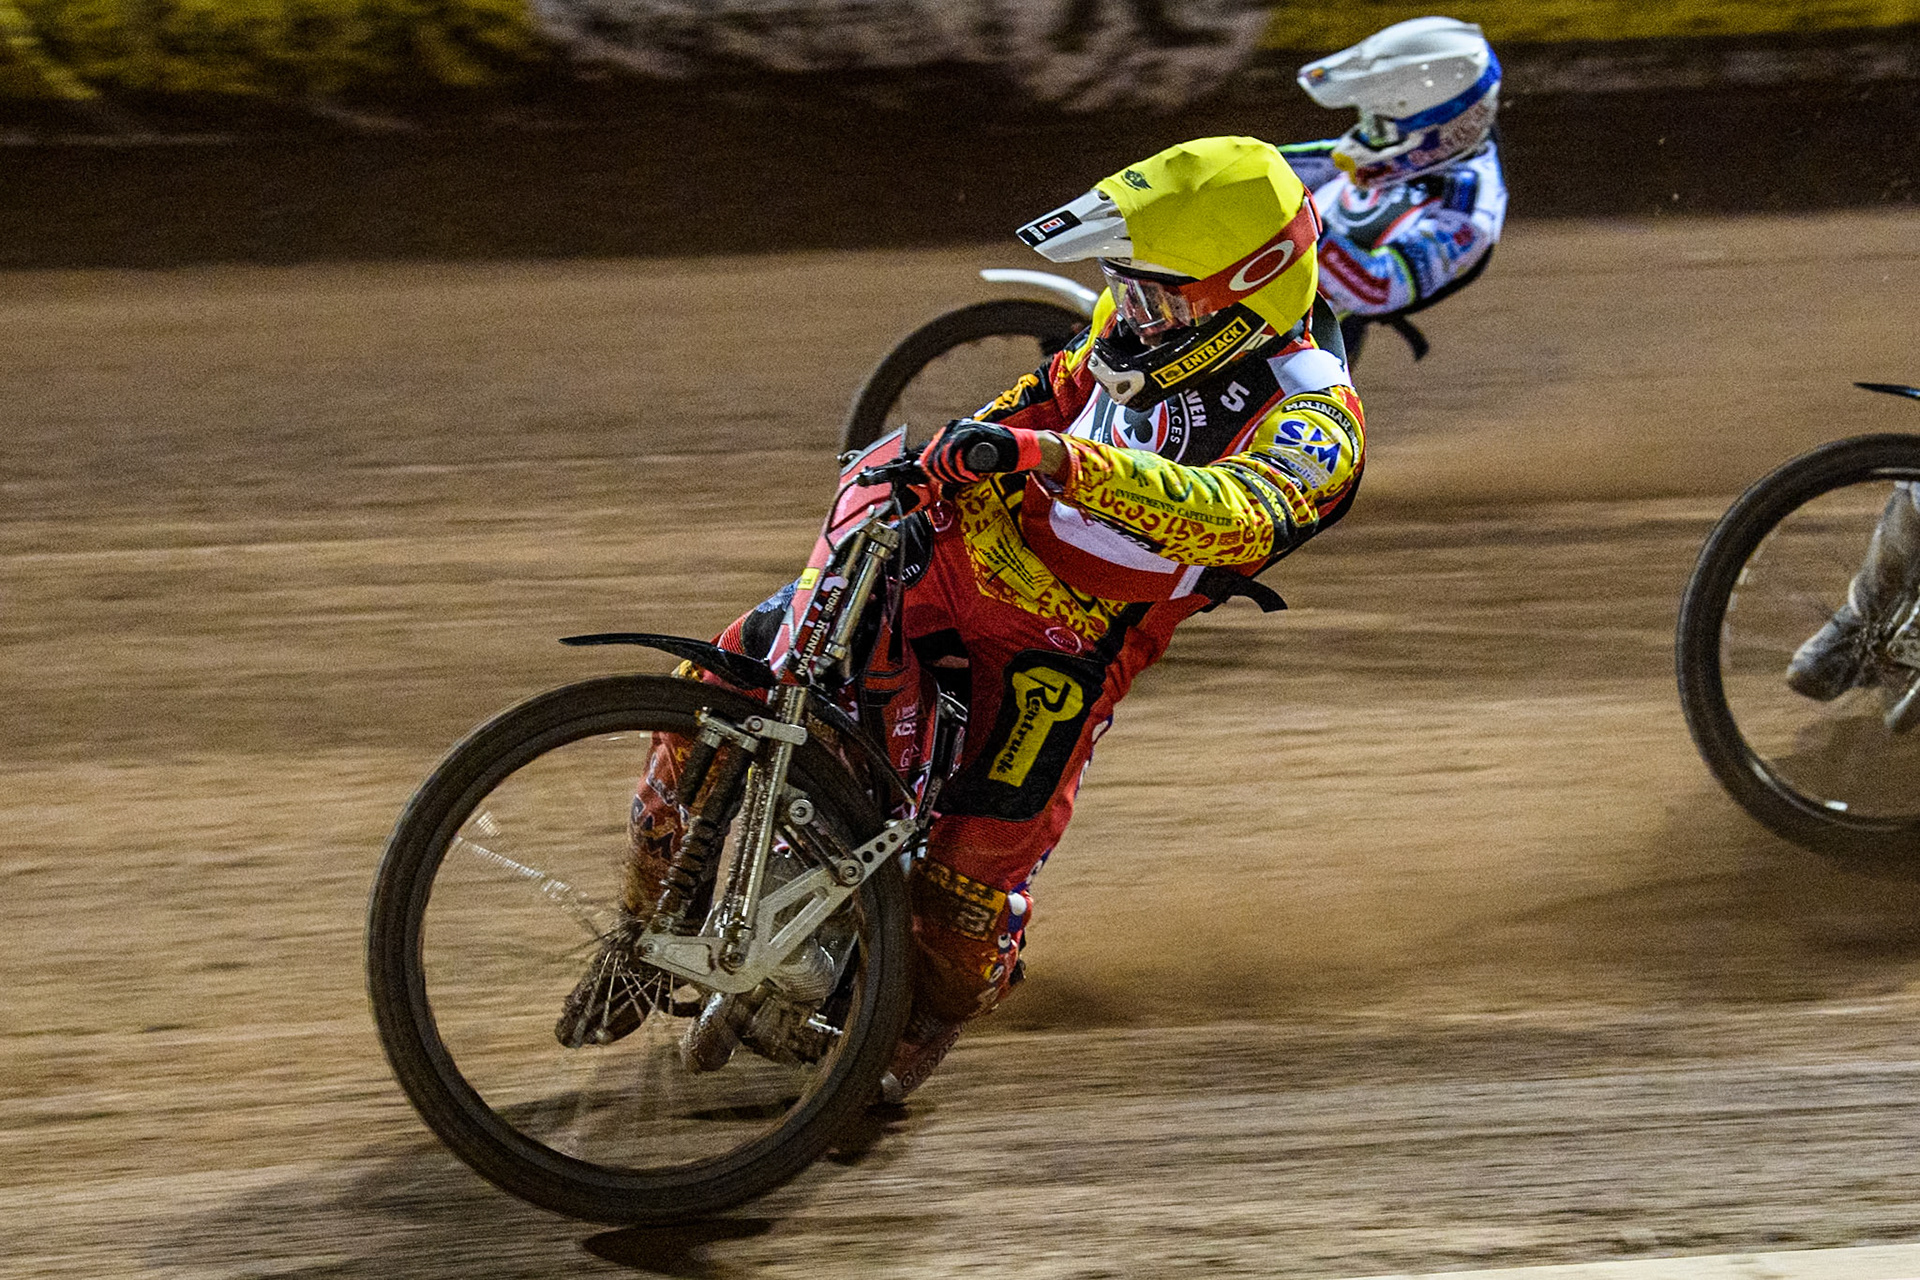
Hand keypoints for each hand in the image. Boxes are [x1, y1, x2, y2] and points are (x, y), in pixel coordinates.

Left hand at [921, 420, 1047, 484]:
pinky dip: (961, 468)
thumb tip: (940, 485)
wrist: (1019, 449)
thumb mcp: (971, 461)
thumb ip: (957, 468)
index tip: (939, 482)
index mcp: (950, 432)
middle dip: (942, 475)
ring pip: (945, 455)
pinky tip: (971, 475)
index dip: (930, 470)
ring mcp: (964, 427)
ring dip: (953, 474)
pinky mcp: (974, 431)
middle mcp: (954, 427)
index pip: (929, 452)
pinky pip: (958, 452)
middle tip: (955, 483)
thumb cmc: (996, 457)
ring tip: (966, 480)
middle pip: (935, 455)